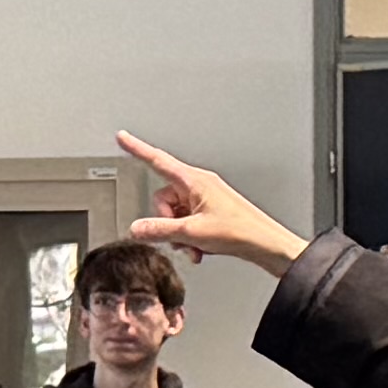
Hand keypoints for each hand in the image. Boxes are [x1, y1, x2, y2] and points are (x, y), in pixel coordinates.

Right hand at [113, 133, 301, 271]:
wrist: (265, 243)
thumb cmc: (239, 231)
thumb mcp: (191, 232)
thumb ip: (159, 230)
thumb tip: (137, 228)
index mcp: (194, 180)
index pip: (158, 160)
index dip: (137, 149)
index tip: (122, 138)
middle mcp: (199, 185)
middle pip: (164, 197)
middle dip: (166, 221)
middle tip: (180, 236)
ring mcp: (205, 197)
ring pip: (175, 213)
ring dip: (179, 233)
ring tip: (194, 245)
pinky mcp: (211, 210)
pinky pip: (187, 220)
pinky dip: (189, 236)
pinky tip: (200, 249)